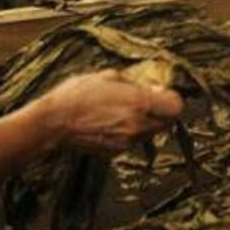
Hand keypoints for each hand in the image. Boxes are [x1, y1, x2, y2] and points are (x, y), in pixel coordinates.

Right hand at [39, 70, 183, 151]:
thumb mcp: (109, 76)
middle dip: (162, 112)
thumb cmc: (78, 94)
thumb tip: (154, 86)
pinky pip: (134, 142)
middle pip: (168, 122)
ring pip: (152, 133)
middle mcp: (138, 125)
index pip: (177, 107)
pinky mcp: (117, 153)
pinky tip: (112, 122)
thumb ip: (135, 81)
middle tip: (146, 102)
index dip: (171, 99)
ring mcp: (128, 142)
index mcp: (139, 103)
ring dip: (147, 122)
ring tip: (125, 111)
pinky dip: (131, 133)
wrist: (53, 123)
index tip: (161, 92)